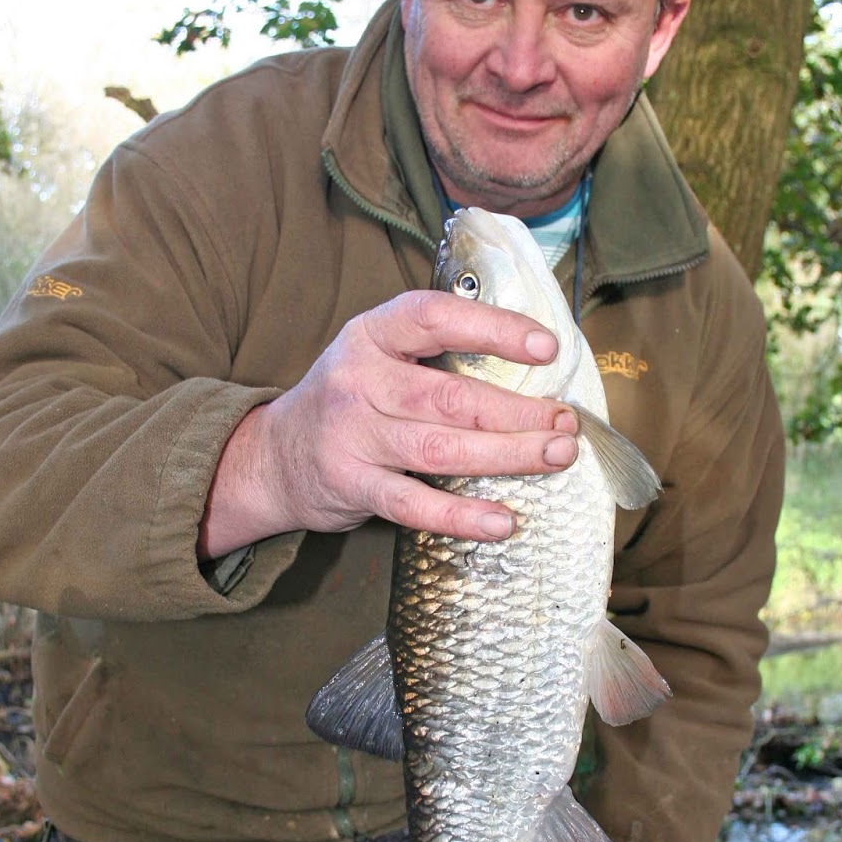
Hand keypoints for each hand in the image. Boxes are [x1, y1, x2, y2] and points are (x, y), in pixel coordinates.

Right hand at [198, 289, 578, 557]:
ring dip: (506, 455)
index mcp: (371, 335)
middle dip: (518, 411)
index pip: (435, 319)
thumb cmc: (349, 401)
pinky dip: (461, 517)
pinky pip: (414, 506)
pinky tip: (502, 522)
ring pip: (440, 449)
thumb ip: (434, 353)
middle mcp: (359, 381)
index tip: (546, 348)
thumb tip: (531, 367)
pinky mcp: (352, 485)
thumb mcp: (377, 356)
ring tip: (555, 457)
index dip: (494, 329)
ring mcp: (353, 436)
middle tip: (566, 423)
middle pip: (450, 396)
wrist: (274, 456)